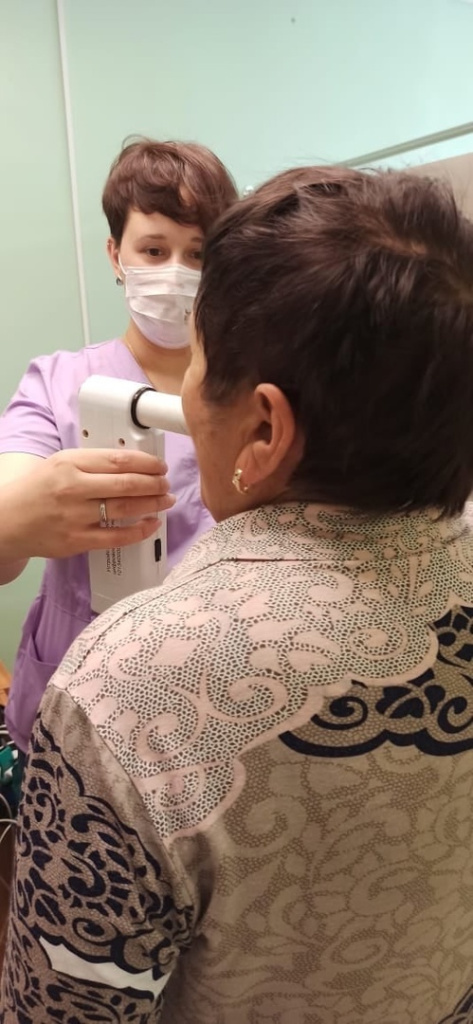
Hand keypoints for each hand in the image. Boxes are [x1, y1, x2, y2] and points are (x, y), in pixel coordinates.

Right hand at [0, 448, 175, 560]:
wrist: (7, 520)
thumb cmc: (37, 490)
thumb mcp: (61, 463)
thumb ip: (93, 462)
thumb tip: (133, 464)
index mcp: (70, 463)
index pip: (119, 460)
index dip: (146, 463)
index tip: (159, 466)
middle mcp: (73, 488)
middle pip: (127, 483)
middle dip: (154, 483)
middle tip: (165, 484)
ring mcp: (75, 516)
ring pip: (125, 509)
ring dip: (152, 504)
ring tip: (165, 500)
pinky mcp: (77, 540)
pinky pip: (116, 537)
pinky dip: (139, 530)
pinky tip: (151, 524)